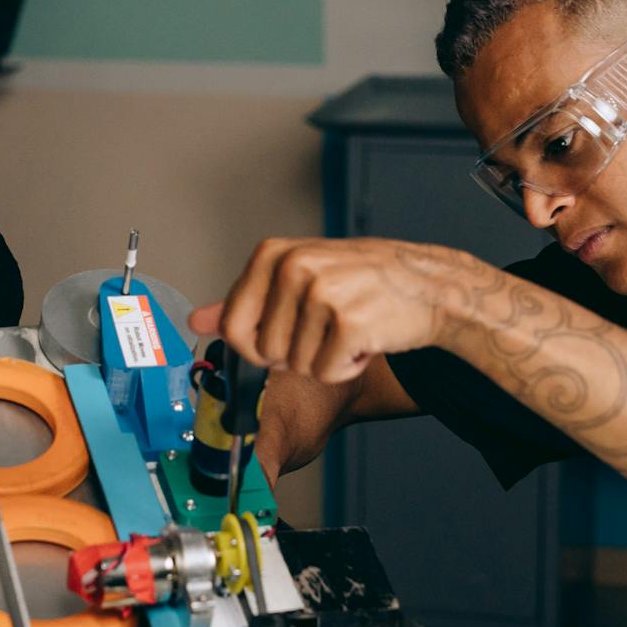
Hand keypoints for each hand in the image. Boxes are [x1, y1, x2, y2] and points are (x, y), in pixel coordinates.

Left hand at [193, 237, 487, 382]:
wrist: (430, 286)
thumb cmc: (364, 281)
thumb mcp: (300, 276)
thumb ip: (247, 299)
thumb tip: (197, 321)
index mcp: (273, 253)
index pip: (233, 327)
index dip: (258, 347)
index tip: (288, 334)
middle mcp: (294, 267)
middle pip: (265, 353)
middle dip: (297, 354)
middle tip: (329, 327)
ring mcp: (323, 292)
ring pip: (297, 366)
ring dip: (326, 360)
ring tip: (350, 328)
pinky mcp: (351, 322)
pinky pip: (327, 373)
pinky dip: (347, 368)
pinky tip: (366, 341)